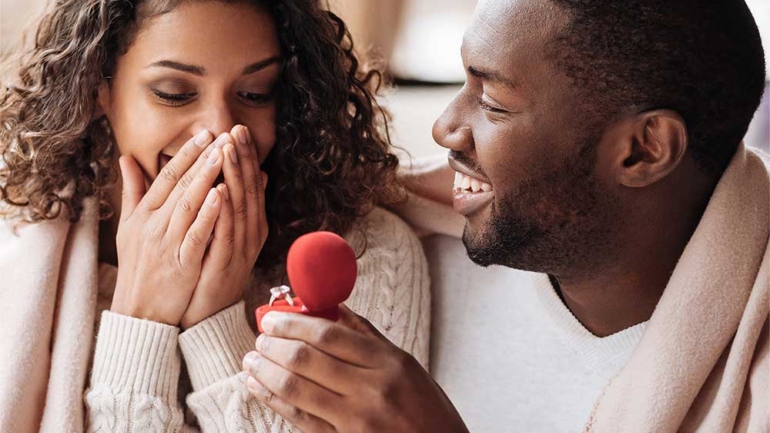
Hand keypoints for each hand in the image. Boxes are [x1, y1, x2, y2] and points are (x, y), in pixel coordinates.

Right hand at [111, 130, 224, 324]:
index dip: (186, 154)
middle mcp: (153, 225)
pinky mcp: (181, 263)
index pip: (166, 177)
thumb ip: (133, 192)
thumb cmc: (138, 267)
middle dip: (201, 158)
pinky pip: (196, 234)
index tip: (204, 133)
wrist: (139, 311)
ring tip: (223, 155)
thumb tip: (127, 158)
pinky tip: (222, 195)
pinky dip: (208, 213)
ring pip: (188, 205)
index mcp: (143, 215)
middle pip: (179, 185)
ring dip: (206, 178)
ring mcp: (167, 244)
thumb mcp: (129, 227)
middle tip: (221, 136)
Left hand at [180, 125, 268, 328]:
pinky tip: (221, 190)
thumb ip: (234, 206)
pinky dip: (224, 211)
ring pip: (240, 206)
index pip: (249, 184)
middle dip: (242, 158)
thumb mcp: (223, 234)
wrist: (206, 315)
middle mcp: (249, 234)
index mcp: (249, 225)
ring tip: (228, 149)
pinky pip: (226, 233)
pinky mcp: (225, 264)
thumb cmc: (210, 271)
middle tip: (236, 129)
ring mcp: (239, 249)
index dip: (245, 157)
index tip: (236, 130)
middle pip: (248, 190)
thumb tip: (255, 175)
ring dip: (235, 177)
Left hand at [242, 306, 468, 432]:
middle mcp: (371, 390)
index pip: (329, 334)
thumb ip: (367, 336)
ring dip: (266, 371)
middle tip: (261, 336)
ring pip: (296, 389)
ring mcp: (356, 421)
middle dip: (275, 345)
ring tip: (252, 359)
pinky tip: (259, 387)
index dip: (294, 323)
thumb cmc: (426, 407)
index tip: (274, 317)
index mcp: (389, 362)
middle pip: (307, 359)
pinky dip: (273, 401)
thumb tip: (332, 308)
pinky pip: (300, 419)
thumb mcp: (405, 365)